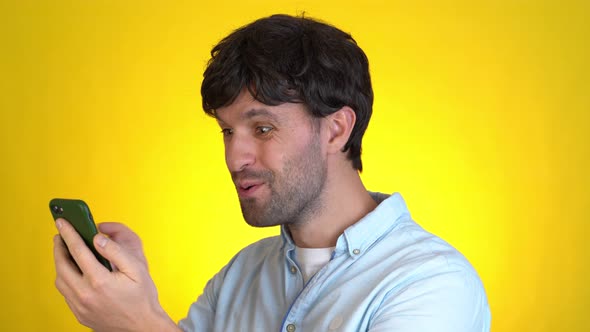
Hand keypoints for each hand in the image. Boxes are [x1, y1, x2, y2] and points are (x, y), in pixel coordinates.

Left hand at [53, 219, 179, 331]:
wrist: (142, 326)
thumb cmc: (142, 298)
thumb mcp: (136, 269)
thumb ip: (116, 251)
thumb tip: (98, 238)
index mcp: (99, 281)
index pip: (78, 251)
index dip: (69, 233)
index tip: (62, 222)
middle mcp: (86, 295)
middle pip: (62, 265)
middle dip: (59, 247)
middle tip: (60, 235)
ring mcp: (80, 307)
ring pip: (60, 281)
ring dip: (60, 263)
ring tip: (65, 251)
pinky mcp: (79, 314)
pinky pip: (66, 293)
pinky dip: (65, 278)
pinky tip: (72, 271)